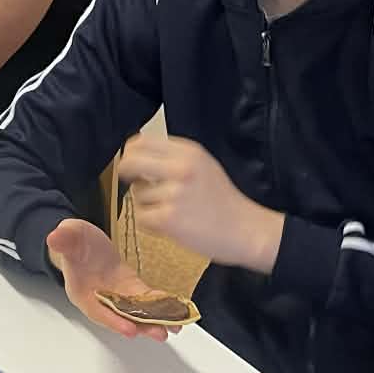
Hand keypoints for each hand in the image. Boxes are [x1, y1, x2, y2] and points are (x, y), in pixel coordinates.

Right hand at [47, 218, 181, 342]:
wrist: (84, 240)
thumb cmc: (74, 240)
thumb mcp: (69, 235)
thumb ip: (65, 240)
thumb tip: (54, 238)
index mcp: (81, 292)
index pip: (97, 310)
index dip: (113, 321)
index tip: (130, 329)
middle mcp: (100, 300)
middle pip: (120, 317)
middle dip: (141, 326)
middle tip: (160, 333)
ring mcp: (116, 296)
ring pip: (136, 313)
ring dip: (155, 321)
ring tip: (174, 326)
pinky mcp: (130, 289)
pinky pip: (146, 300)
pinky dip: (160, 306)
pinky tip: (176, 311)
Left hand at [117, 135, 283, 271]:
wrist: (246, 230)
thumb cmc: (225, 202)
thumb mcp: (204, 166)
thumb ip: (174, 159)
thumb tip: (138, 156)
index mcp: (189, 152)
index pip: (142, 142)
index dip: (131, 153)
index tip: (132, 162)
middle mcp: (181, 169)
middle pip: (131, 162)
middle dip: (126, 173)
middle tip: (133, 182)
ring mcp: (174, 194)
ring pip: (137, 195)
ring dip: (147, 206)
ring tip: (171, 212)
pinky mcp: (169, 219)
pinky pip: (143, 218)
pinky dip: (151, 225)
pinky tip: (170, 226)